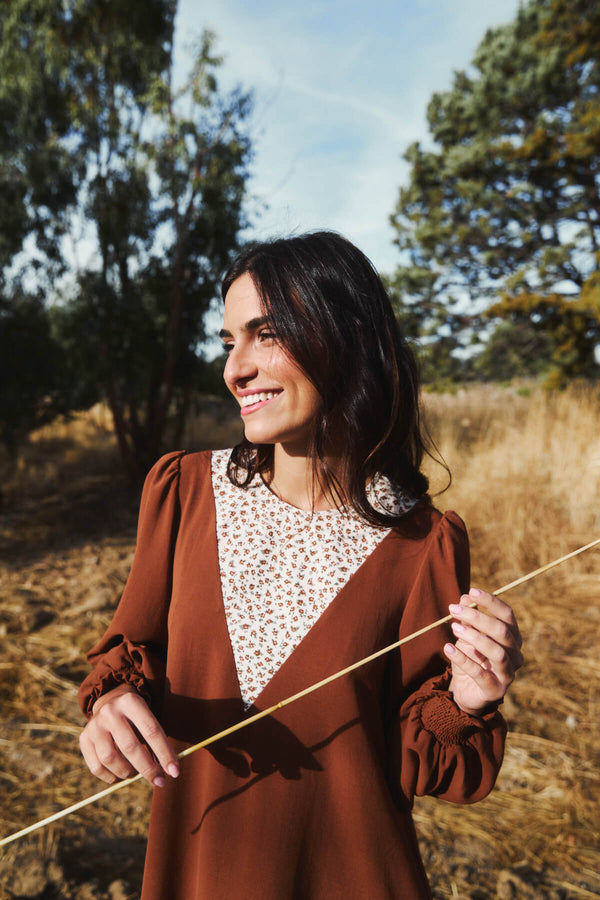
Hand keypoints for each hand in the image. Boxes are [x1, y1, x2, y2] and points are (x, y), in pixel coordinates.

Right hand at [79, 684, 178, 786]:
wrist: (110, 702)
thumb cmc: (137, 717)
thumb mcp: (148, 718)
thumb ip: (156, 741)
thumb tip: (166, 772)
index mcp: (131, 701)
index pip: (151, 731)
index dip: (164, 753)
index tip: (175, 772)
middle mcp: (110, 711)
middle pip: (130, 747)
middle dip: (148, 769)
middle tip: (160, 781)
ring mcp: (94, 725)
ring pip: (110, 759)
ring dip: (127, 773)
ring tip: (136, 773)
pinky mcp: (84, 739)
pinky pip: (96, 767)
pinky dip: (111, 777)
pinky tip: (120, 775)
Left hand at [444, 588, 523, 715]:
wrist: (466, 691)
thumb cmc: (471, 658)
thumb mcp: (467, 635)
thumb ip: (468, 617)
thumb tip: (466, 597)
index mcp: (513, 639)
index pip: (508, 616)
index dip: (491, 602)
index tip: (472, 591)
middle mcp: (516, 656)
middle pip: (502, 632)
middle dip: (477, 618)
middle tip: (453, 609)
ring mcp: (508, 674)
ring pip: (497, 652)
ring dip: (474, 637)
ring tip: (454, 627)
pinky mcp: (495, 691)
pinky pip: (480, 673)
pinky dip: (463, 659)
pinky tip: (448, 648)